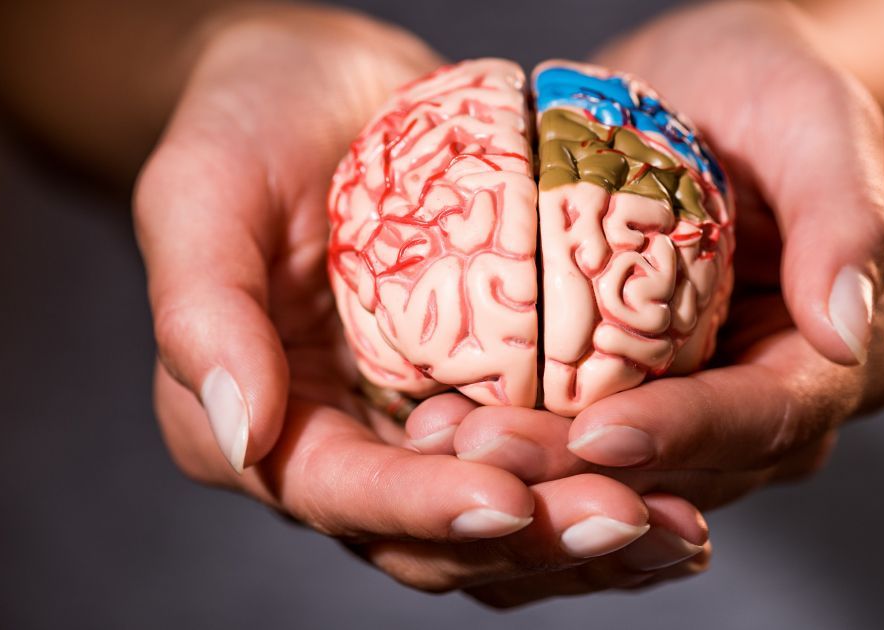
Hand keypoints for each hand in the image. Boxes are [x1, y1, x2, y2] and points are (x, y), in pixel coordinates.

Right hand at [135, 5, 709, 606]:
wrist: (317, 88)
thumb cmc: (246, 125)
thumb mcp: (201, 193)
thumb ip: (205, 312)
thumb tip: (243, 436)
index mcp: (261, 429)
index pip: (340, 496)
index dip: (422, 509)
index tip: (508, 501)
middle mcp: (340, 452)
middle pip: (436, 535)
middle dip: (533, 539)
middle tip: (632, 519)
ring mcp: (413, 434)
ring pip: (501, 522)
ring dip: (586, 536)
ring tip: (681, 525)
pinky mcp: (476, 400)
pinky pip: (543, 462)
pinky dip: (606, 480)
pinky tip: (683, 481)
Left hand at [406, 0, 883, 518]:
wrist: (704, 87)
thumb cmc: (768, 88)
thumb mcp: (815, 117)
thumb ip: (847, 215)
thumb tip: (847, 329)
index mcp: (843, 361)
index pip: (768, 418)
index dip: (684, 436)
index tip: (598, 433)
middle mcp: (775, 410)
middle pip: (683, 469)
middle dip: (580, 471)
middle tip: (481, 449)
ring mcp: (699, 413)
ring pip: (620, 475)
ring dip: (531, 470)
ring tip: (439, 442)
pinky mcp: (633, 397)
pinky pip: (575, 437)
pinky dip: (514, 438)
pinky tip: (439, 424)